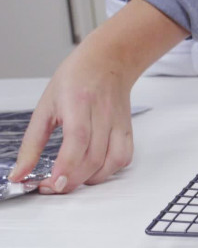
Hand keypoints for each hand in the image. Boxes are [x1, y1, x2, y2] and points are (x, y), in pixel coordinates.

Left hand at [8, 0, 187, 193]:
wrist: (109, 61)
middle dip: (72, 180)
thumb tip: (19, 173)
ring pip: (112, 161)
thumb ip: (32, 143)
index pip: (78, 140)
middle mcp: (102, 114)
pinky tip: (94, 170)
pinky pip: (124, 158)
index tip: (51, 183)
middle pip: (93, 157)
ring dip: (91, 179)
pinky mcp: (128, 129)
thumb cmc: (76, 78)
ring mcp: (118, 123)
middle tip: (53, 186)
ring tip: (73, 178)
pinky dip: (110, 171)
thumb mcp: (45, 106)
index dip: (66, 165)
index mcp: (79, 103)